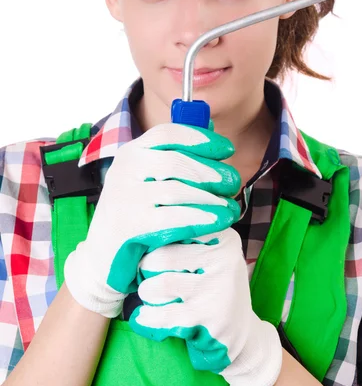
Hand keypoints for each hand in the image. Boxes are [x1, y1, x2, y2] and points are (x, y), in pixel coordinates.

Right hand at [63, 123, 240, 317]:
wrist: (104, 257)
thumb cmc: (137, 213)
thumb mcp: (150, 179)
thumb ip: (177, 155)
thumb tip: (210, 127)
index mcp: (131, 152)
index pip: (168, 134)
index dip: (202, 140)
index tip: (228, 150)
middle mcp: (125, 169)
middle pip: (178, 162)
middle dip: (212, 172)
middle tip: (233, 182)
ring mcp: (125, 197)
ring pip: (179, 191)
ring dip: (212, 199)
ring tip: (232, 207)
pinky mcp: (130, 226)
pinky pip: (175, 218)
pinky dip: (203, 218)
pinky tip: (221, 221)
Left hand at [130, 228, 282, 385]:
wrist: (239, 334)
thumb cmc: (213, 286)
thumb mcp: (211, 255)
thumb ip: (185, 236)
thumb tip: (142, 226)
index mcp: (225, 238)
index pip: (178, 226)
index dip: (154, 236)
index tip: (144, 240)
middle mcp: (226, 259)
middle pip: (163, 256)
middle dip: (144, 268)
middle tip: (142, 274)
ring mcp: (218, 290)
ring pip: (160, 284)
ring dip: (146, 292)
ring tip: (149, 294)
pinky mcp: (208, 321)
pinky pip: (162, 316)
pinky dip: (146, 317)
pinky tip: (143, 317)